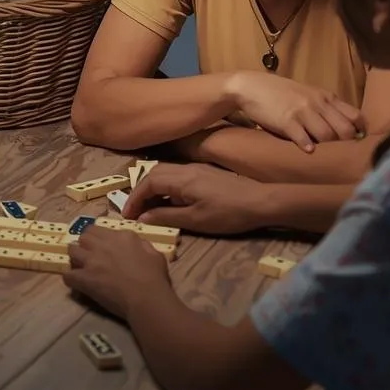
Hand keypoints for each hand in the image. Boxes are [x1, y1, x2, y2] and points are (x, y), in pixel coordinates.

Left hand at [62, 227, 171, 319]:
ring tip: (80, 267)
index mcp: (122, 236)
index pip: (101, 230)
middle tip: (89, 255)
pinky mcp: (84, 277)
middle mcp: (104, 243)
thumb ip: (141, 244)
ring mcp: (92, 260)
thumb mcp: (154, 254)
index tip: (102, 247)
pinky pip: (68, 275)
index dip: (99, 239)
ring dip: (75, 257)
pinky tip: (78, 283)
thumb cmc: (155, 278)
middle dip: (85, 244)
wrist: (147, 297)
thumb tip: (134, 243)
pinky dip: (71, 279)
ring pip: (72, 250)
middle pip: (84, 236)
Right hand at [121, 162, 266, 234]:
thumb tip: (144, 217)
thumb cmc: (228, 213)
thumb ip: (167, 217)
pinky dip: (166, 187)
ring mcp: (197, 169)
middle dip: (140, 191)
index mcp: (181, 179)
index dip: (134, 198)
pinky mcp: (206, 174)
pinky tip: (171, 202)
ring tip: (149, 208)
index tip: (127, 215)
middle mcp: (186, 169)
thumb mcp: (195, 220)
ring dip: (153, 188)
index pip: (148, 182)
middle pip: (154, 173)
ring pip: (166, 173)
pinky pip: (177, 176)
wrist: (262, 203)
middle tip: (135, 211)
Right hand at [227, 71, 364, 150]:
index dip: (359, 131)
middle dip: (346, 144)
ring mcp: (302, 112)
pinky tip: (307, 151)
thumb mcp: (308, 94)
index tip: (356, 142)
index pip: (355, 116)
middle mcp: (318, 103)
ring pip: (327, 135)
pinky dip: (307, 146)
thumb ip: (326, 106)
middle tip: (340, 152)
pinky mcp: (286, 121)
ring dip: (327, 147)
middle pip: (345, 129)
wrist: (251, 86)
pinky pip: (303, 138)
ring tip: (323, 153)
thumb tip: (345, 126)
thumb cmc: (280, 92)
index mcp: (326, 97)